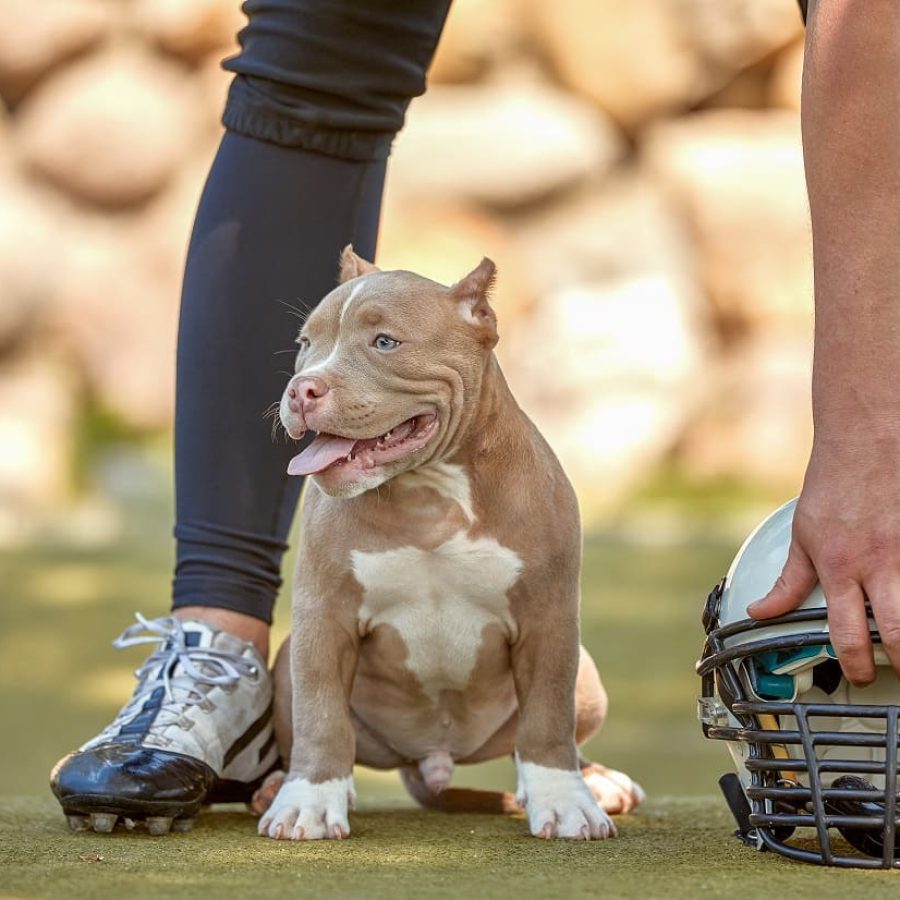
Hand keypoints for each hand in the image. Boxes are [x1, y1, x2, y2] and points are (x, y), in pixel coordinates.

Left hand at [748, 430, 899, 685]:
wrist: (866, 441)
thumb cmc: (834, 486)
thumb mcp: (802, 535)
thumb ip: (788, 581)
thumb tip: (760, 612)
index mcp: (841, 567)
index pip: (847, 631)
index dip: (853, 663)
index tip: (858, 676)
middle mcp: (880, 564)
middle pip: (899, 632)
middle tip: (895, 671)